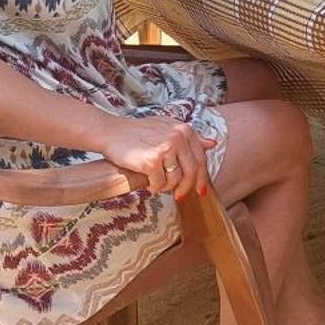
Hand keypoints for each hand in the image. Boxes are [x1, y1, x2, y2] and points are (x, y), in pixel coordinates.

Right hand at [99, 114, 217, 199]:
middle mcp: (178, 137)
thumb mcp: (167, 127)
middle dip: (186, 187)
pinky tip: (148, 183)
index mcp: (184, 130)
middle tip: (179, 196)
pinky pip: (160, 183)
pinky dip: (154, 187)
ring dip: (167, 187)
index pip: (200, 158)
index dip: (202, 176)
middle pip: (192, 171)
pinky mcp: (152, 160)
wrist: (111, 131)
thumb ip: (190, 137)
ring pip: (175, 179)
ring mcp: (166, 148)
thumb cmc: (138, 132)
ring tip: (157, 183)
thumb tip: (213, 143)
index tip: (201, 190)